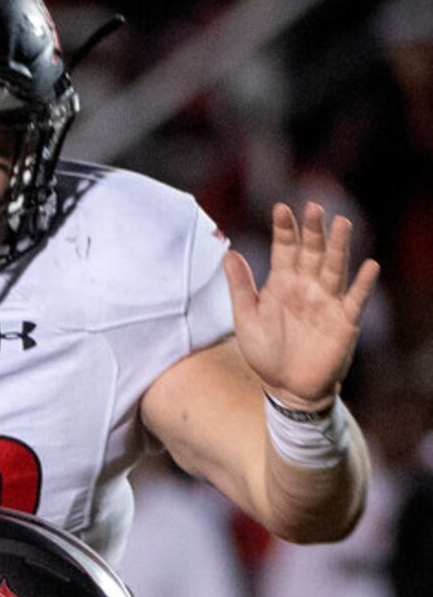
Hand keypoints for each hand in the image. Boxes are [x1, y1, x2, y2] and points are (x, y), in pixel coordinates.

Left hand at [224, 202, 379, 409]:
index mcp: (283, 282)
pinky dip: (362, 285)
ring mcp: (327, 301)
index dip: (284, 229)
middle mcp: (308, 286)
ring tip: (341, 223)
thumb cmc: (266, 353)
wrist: (286, 388)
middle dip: (313, 230)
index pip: (285, 248)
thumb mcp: (246, 319)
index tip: (281, 208)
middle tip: (314, 207)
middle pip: (312, 251)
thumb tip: (228, 253)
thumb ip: (240, 287)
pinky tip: (369, 266)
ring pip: (334, 268)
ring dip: (339, 246)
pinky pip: (354, 300)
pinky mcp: (343, 321)